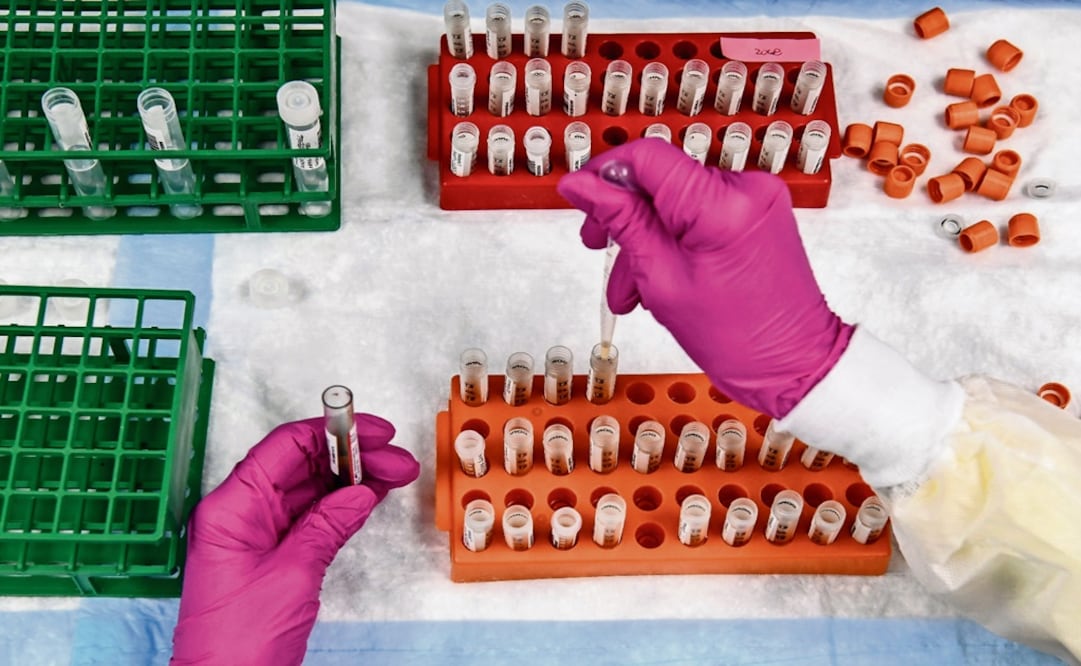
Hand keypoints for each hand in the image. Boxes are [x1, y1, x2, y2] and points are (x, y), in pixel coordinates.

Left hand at [171, 414, 419, 664]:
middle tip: (397, 461)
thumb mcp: (292, 575)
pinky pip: (308, 517)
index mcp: (231, 507)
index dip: (333, 432)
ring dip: (351, 479)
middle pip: (300, 464)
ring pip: (308, 489)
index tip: (373, 431)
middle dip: (352, 457)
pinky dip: (340, 505)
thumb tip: (360, 492)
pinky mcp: (270, 556)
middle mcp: (240, 513)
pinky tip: (370, 497)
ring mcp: (255, 534)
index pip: (285, 447)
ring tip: (394, 475)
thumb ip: (327, 526)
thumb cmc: (237, 644)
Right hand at [558, 138, 852, 417]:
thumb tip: (582, 185)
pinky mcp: (759, 212)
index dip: (605, 173)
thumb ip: (622, 221)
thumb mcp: (661, 279)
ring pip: (676, 200)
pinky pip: (700, 212)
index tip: (581, 196)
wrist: (793, 365)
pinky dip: (675, 240)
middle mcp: (746, 188)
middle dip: (623, 215)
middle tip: (598, 244)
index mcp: (720, 204)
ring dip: (646, 238)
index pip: (647, 157)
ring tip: (629, 287)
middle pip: (660, 178)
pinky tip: (659, 277)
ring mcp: (756, 198)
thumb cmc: (738, 338)